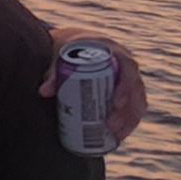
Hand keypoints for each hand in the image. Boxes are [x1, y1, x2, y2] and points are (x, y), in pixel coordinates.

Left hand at [40, 29, 146, 146]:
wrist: (78, 44)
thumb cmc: (71, 49)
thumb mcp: (62, 56)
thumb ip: (54, 73)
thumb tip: (43, 92)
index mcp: (115, 52)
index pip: (128, 69)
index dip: (125, 86)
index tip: (116, 103)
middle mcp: (128, 65)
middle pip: (135, 89)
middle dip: (126, 110)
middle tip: (110, 125)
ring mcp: (130, 78)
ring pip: (138, 100)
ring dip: (129, 120)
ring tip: (115, 135)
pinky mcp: (128, 90)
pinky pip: (136, 106)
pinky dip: (130, 121)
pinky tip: (120, 135)